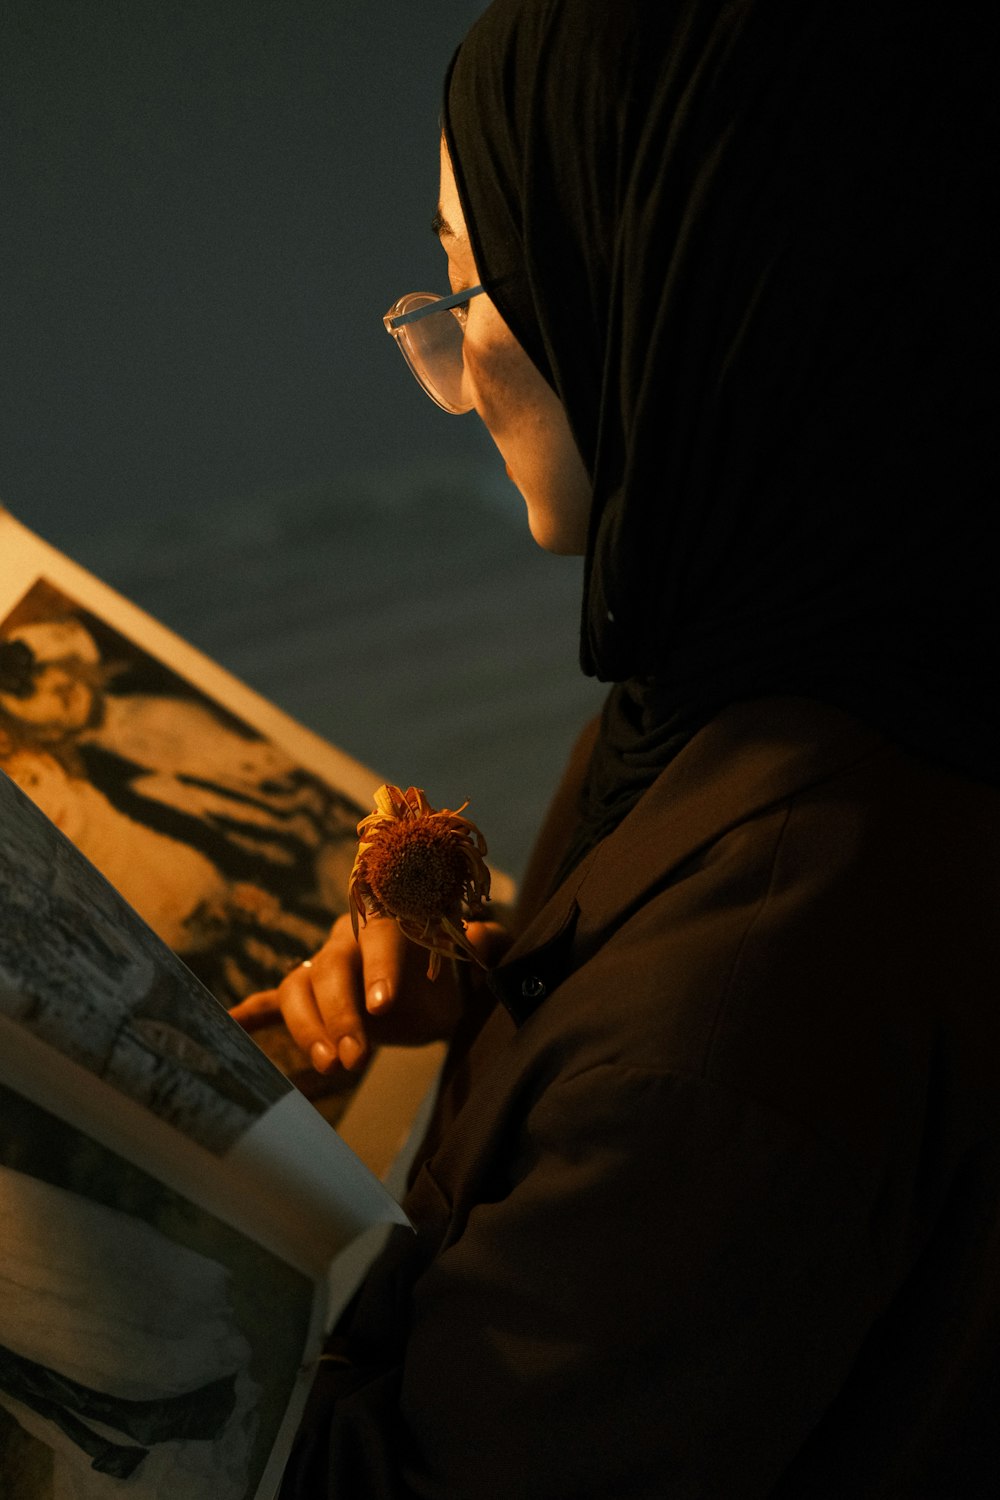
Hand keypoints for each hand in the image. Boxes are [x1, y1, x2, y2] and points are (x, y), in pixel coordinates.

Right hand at [229, 913, 507, 1074]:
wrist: (428, 981)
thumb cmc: (448, 965)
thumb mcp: (473, 956)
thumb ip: (485, 943)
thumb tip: (489, 934)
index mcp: (390, 921)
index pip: (381, 939)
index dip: (379, 970)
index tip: (383, 1007)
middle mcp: (348, 939)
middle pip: (332, 969)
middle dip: (340, 1015)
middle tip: (355, 1059)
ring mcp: (323, 966)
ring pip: (299, 988)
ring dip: (308, 1028)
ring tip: (329, 1067)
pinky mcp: (307, 996)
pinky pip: (274, 1001)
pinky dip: (253, 1013)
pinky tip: (231, 1025)